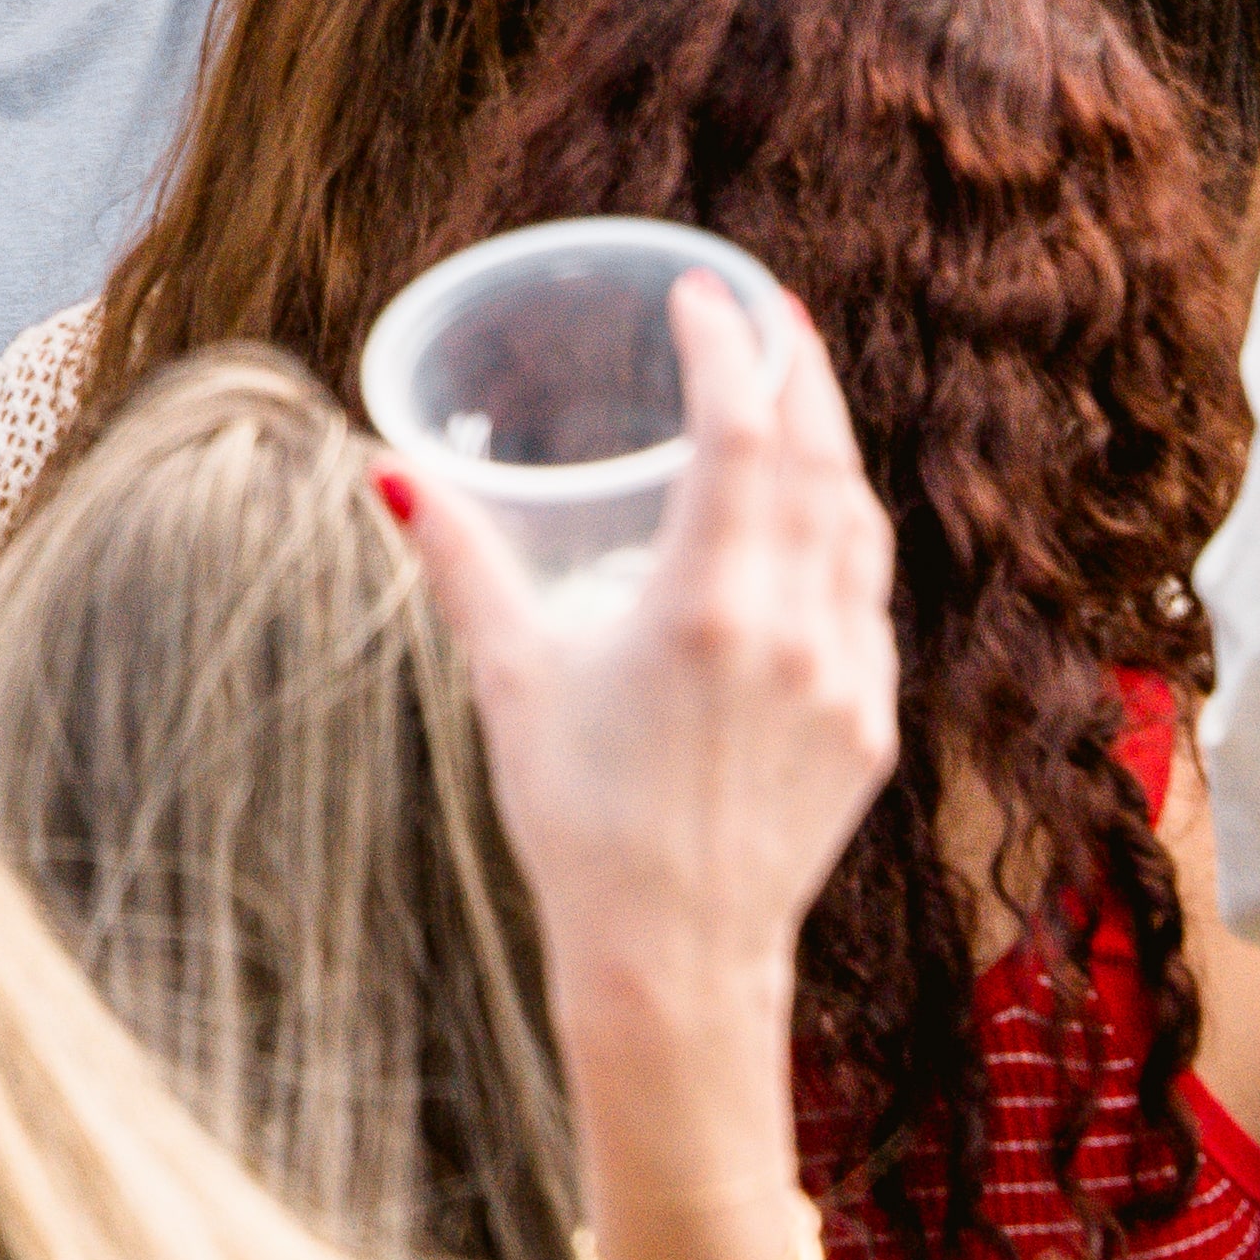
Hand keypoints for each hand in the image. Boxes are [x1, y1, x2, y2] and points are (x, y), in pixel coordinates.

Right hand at [395, 272, 894, 1057]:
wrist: (673, 962)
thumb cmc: (576, 819)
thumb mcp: (512, 677)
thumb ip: (462, 563)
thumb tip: (390, 473)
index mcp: (706, 606)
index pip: (742, 432)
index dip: (728, 350)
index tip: (704, 296)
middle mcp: (793, 631)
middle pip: (819, 459)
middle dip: (795, 371)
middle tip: (766, 313)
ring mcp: (846, 679)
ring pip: (858, 524)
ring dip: (831, 445)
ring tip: (798, 396)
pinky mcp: (870, 727)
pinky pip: (869, 599)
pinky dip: (845, 534)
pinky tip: (818, 521)